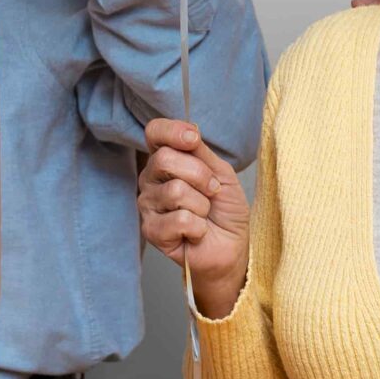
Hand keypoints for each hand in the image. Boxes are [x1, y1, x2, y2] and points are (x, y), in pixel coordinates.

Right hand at [138, 118, 251, 317]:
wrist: (231, 246)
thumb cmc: (224, 210)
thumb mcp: (221, 173)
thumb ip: (202, 153)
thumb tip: (189, 133)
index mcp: (166, 160)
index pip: (155, 133)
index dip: (172, 131)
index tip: (193, 140)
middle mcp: (151, 179)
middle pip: (165, 159)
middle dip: (200, 175)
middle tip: (212, 191)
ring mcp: (148, 205)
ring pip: (176, 191)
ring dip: (202, 205)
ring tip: (203, 214)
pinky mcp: (151, 231)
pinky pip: (180, 219)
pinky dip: (199, 227)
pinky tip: (197, 232)